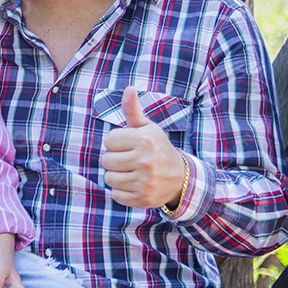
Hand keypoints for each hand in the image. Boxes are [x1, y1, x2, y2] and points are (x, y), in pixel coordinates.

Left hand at [101, 87, 185, 209]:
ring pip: (109, 178)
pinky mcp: (143, 199)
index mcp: (145, 140)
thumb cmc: (157, 148)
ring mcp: (145, 182)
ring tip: (131, 173)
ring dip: (116, 176)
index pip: (109, 140)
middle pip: (106, 160)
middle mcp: (145, 161)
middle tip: (129, 160)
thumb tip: (129, 88)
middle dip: (114, 160)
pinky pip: (116, 195)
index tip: (128, 146)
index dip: (116, 143)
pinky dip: (121, 191)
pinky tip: (134, 185)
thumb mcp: (148, 128)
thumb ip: (133, 110)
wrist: (181, 178)